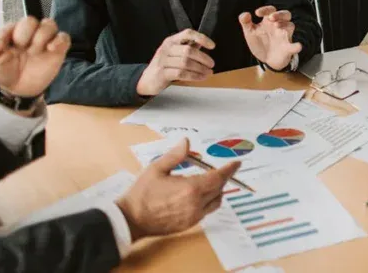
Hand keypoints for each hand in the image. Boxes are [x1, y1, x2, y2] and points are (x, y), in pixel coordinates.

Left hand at [0, 18, 70, 97]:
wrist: (19, 89)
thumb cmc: (4, 72)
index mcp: (11, 34)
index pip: (10, 25)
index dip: (4, 34)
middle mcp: (29, 34)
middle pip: (31, 20)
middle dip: (24, 32)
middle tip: (20, 47)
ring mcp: (44, 41)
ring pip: (49, 24)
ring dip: (41, 35)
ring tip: (34, 50)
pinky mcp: (58, 49)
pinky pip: (64, 38)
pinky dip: (59, 40)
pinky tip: (50, 49)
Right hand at [116, 138, 239, 240]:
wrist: (130, 220)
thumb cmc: (141, 193)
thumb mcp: (156, 168)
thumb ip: (175, 155)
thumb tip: (187, 142)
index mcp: (190, 189)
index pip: (218, 177)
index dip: (229, 169)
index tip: (236, 163)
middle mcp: (195, 204)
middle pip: (219, 189)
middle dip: (223, 177)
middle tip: (224, 169)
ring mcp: (193, 217)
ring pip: (215, 202)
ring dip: (217, 190)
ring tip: (211, 180)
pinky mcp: (189, 225)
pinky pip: (206, 211)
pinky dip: (208, 201)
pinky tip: (199, 194)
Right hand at [136, 29, 216, 96]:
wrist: (147, 80)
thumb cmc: (164, 65)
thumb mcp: (174, 53)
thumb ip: (188, 47)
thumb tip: (203, 43)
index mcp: (171, 41)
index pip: (188, 33)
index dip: (201, 38)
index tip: (212, 46)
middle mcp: (167, 48)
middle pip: (189, 50)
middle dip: (204, 58)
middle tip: (211, 64)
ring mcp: (163, 61)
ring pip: (186, 63)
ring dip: (200, 69)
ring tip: (208, 72)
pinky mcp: (162, 73)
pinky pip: (181, 73)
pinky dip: (194, 76)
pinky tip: (200, 77)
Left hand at [239, 6, 300, 70]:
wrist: (266, 59)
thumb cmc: (260, 42)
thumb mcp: (250, 32)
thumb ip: (246, 22)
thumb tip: (245, 14)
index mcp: (269, 21)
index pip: (271, 10)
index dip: (265, 9)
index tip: (257, 13)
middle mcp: (279, 26)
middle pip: (285, 14)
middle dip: (280, 14)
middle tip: (271, 17)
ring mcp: (284, 36)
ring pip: (290, 26)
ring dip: (285, 25)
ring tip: (277, 26)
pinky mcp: (288, 48)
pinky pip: (294, 46)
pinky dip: (296, 46)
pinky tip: (297, 46)